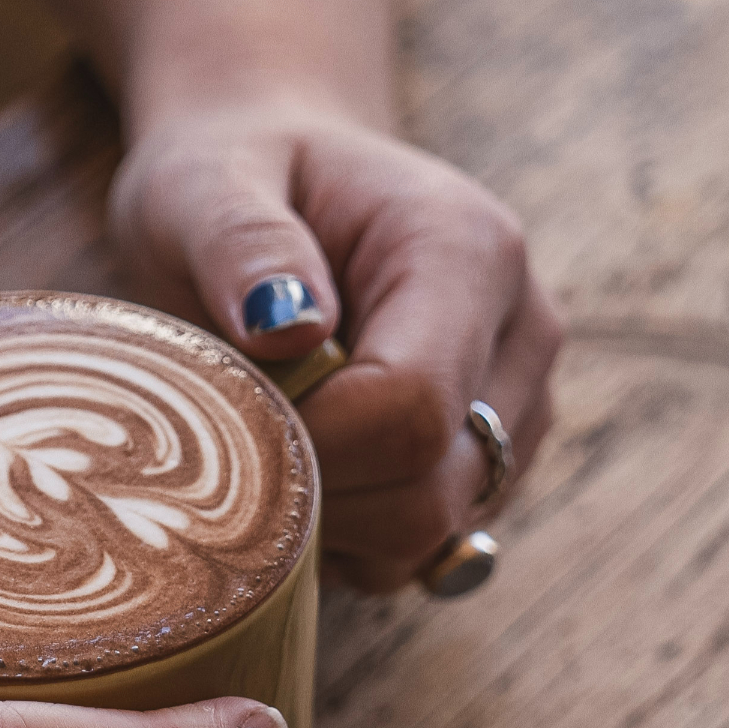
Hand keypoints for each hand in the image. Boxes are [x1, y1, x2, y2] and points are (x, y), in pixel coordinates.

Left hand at [108, 93, 562, 591]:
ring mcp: (520, 405)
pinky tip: (302, 469)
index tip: (228, 418)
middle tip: (231, 436)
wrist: (281, 179)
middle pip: (432, 493)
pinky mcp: (495, 460)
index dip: (306, 446)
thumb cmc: (236, 176)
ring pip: (433, 536)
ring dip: (330, 522)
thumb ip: (241, 243)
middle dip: (314, 493)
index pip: (410, 409)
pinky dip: (352, 539)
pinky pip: (425, 551)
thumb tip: (287, 329)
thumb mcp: (206, 184)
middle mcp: (521, 333)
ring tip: (267, 438)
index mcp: (466, 250)